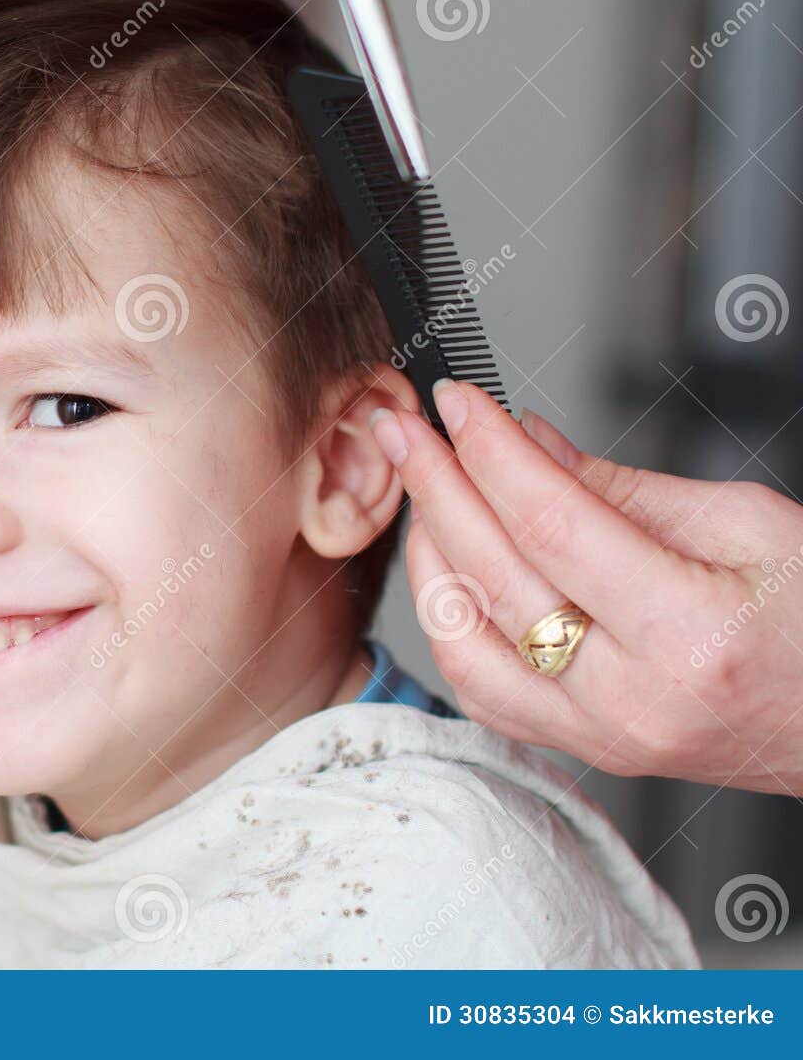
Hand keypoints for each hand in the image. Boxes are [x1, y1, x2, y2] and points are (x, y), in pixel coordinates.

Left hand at [367, 379, 802, 794]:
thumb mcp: (748, 525)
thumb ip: (622, 487)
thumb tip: (529, 440)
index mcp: (689, 635)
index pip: (550, 525)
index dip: (491, 452)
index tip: (455, 403)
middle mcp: (633, 699)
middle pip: (494, 576)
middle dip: (436, 487)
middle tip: (403, 430)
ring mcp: (601, 736)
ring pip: (463, 642)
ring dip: (429, 556)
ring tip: (423, 491)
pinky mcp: (584, 750)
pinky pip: (480, 688)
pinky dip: (448, 623)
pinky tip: (445, 569)